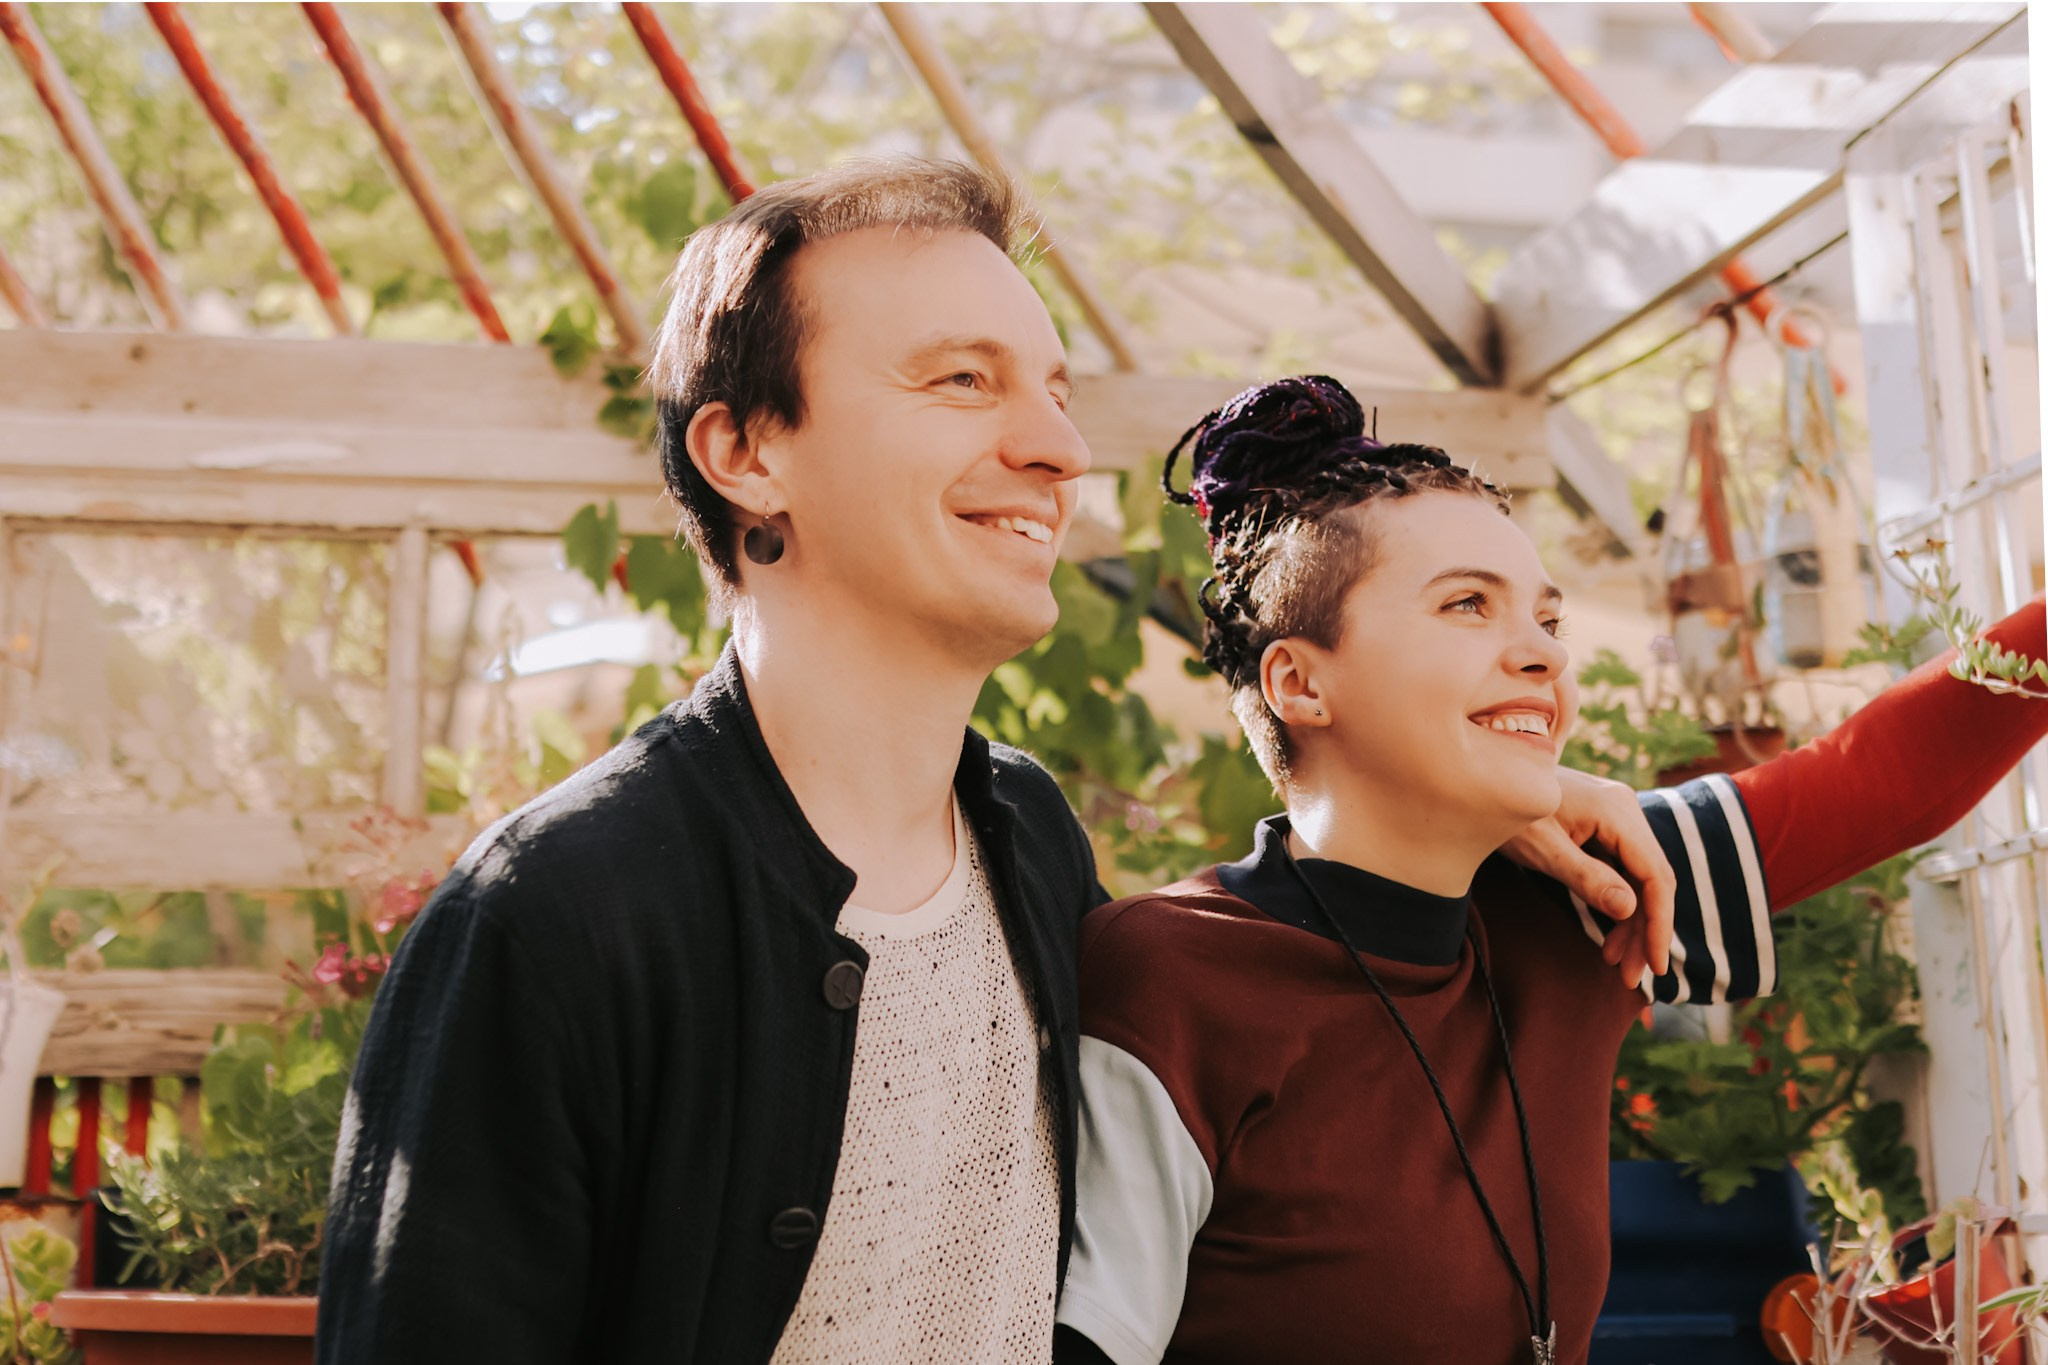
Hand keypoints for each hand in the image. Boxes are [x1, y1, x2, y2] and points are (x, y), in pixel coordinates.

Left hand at [1499, 768, 1674, 990]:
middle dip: (1643, 931)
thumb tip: (1629, 909)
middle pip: (1650, 880)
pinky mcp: (1602, 826)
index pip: (1655, 876)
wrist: (1483, 781)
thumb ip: (1586, 878)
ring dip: (1631, 923)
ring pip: (1637, 879)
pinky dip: (1616, 903)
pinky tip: (1608, 937)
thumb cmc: (1505, 811)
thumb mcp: (1542, 850)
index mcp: (1618, 811)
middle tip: (1630, 976)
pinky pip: (1621, 870)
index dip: (1659, 924)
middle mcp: (1625, 810)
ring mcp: (1616, 817)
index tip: (1655, 965)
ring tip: (1616, 963)